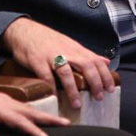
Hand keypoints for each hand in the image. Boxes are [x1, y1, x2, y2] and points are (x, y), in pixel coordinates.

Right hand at [0, 18, 114, 108]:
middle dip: (94, 82)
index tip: (110, 88)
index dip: (104, 74)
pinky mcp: (37, 61)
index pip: (95, 60)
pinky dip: (51, 87)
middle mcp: (66, 51)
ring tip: (77, 104)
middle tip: (99, 97)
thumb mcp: (70, 44)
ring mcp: (51, 55)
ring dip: (73, 89)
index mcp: (75, 49)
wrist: (24, 30)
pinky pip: (46, 76)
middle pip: (85, 65)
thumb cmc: (48, 40)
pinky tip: (55, 98)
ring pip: (66, 72)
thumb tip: (106, 61)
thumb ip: (87, 54)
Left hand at [0, 73, 67, 135]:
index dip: (32, 130)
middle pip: (32, 112)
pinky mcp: (8, 101)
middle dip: (50, 119)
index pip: (19, 121)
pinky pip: (26, 108)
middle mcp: (7, 103)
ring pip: (31, 109)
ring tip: (62, 121)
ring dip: (47, 116)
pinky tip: (43, 118)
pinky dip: (38, 113)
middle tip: (67, 124)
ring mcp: (9, 101)